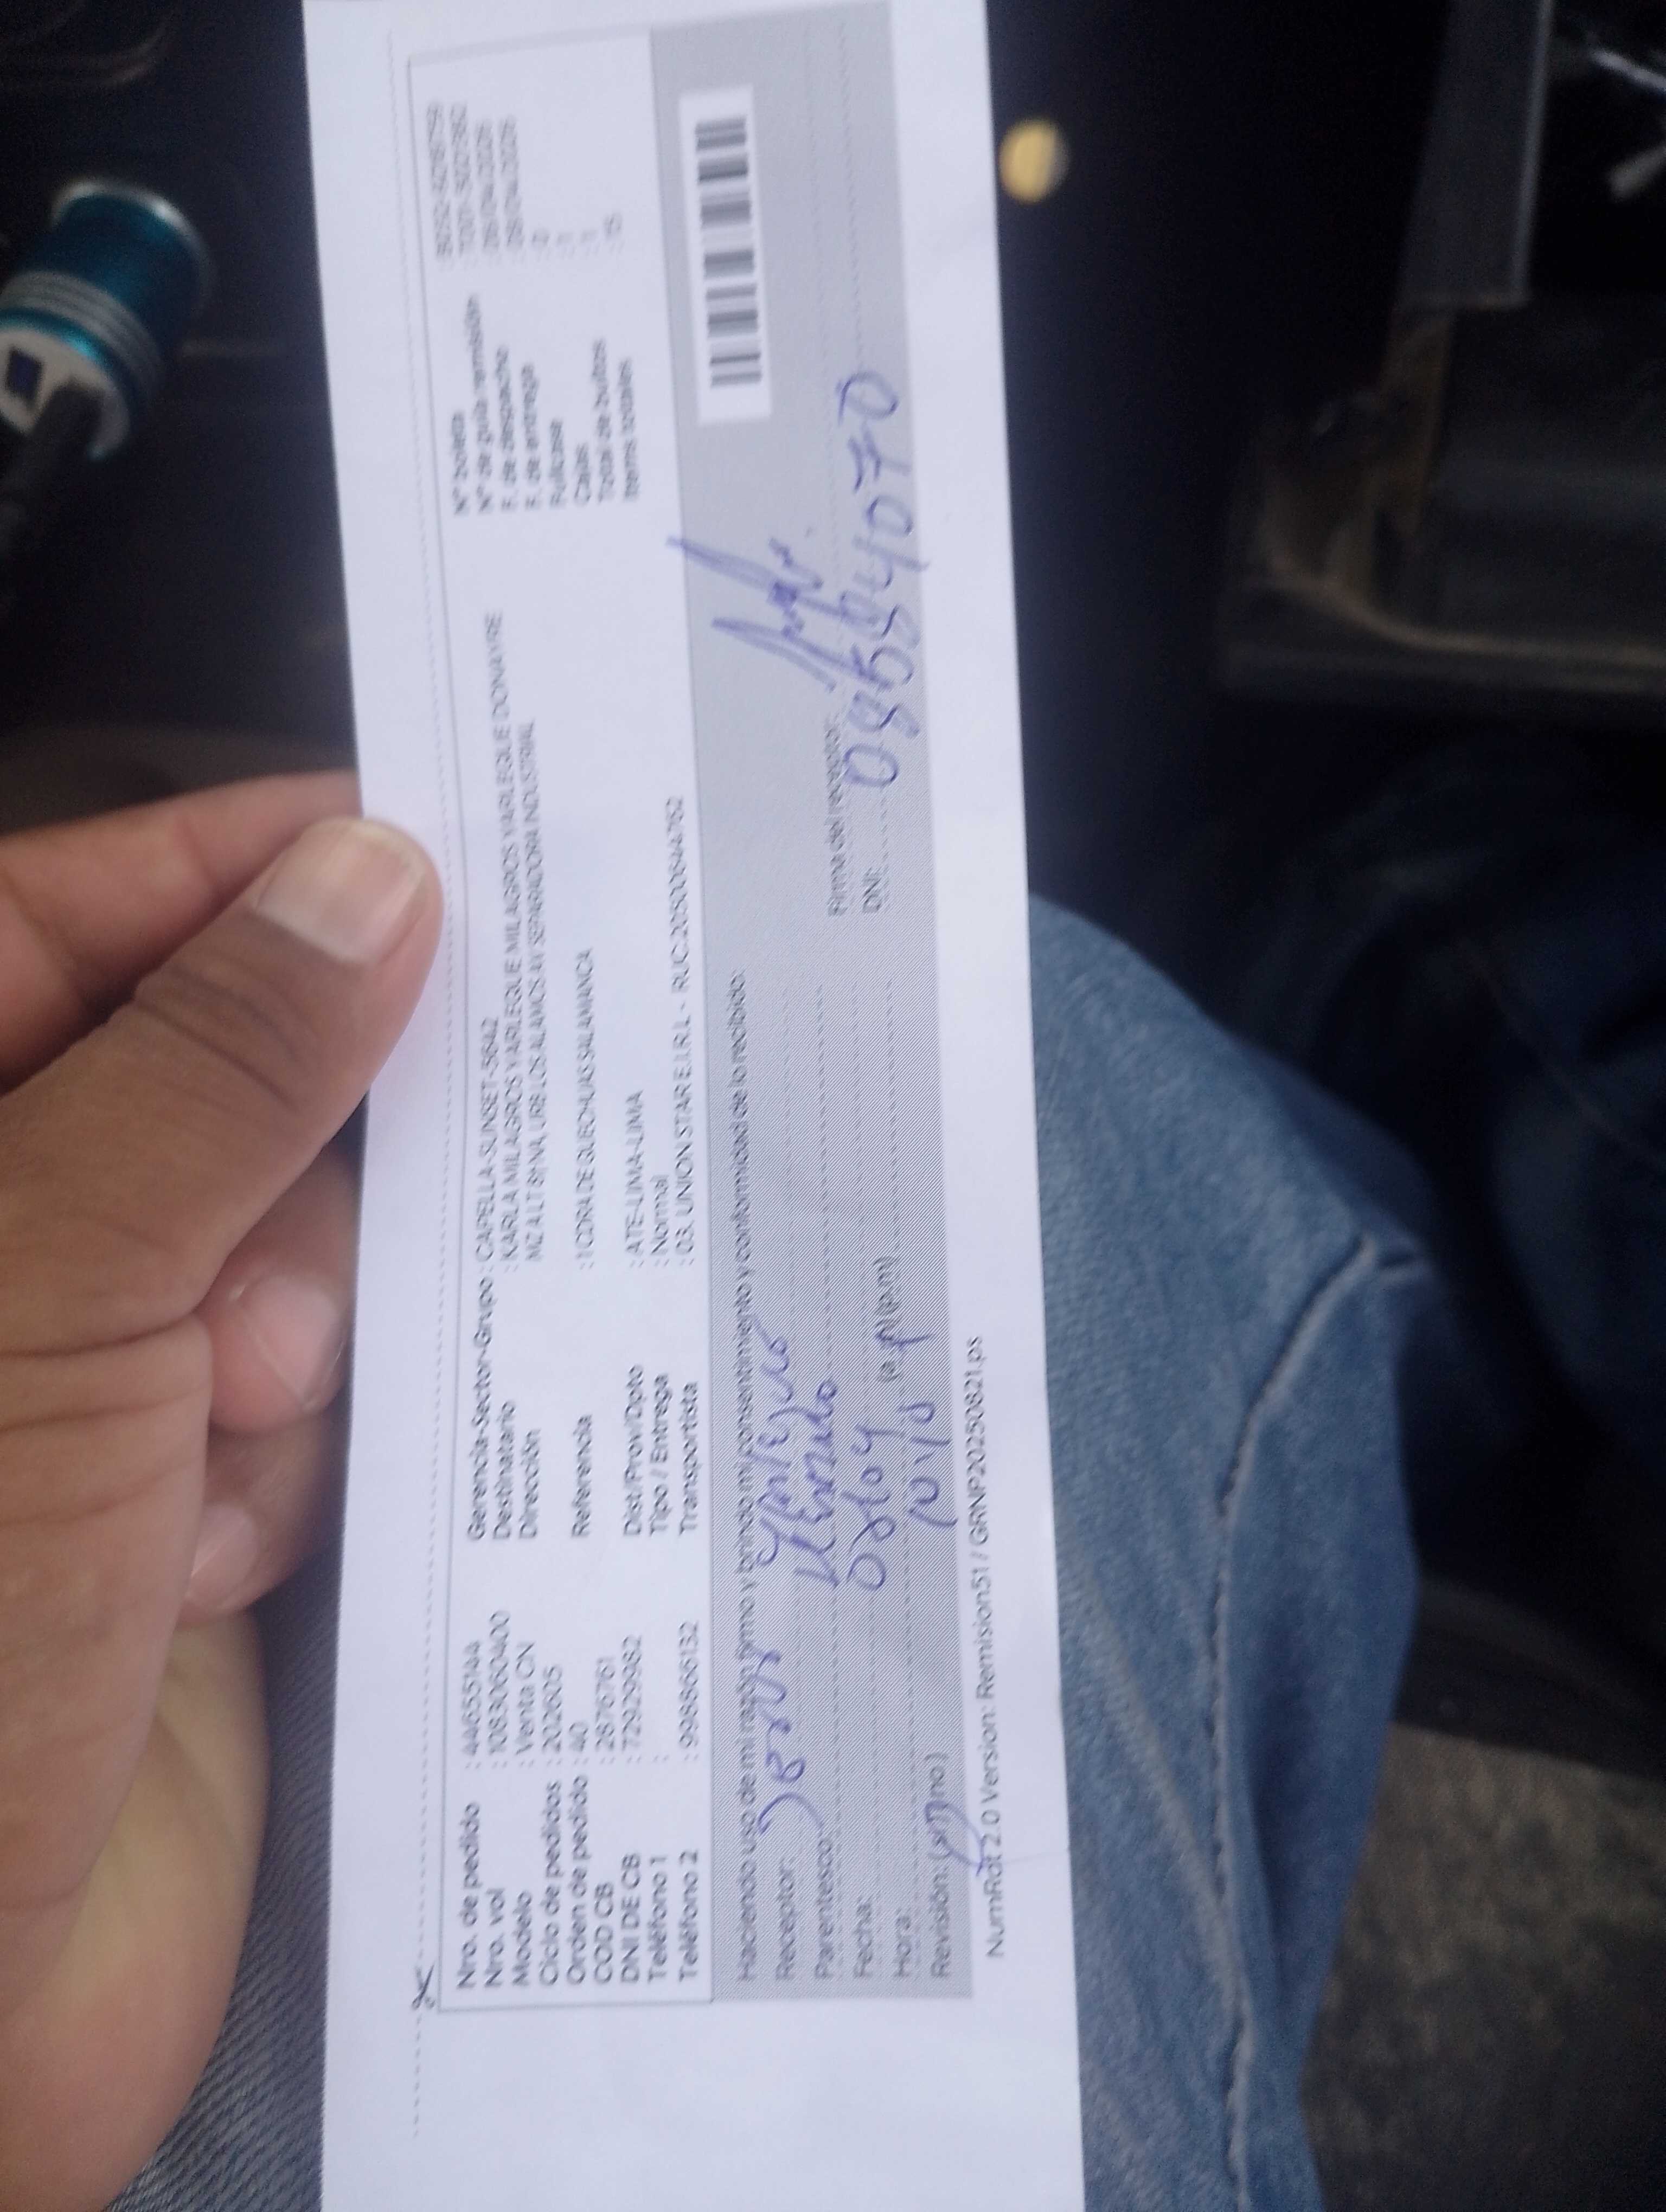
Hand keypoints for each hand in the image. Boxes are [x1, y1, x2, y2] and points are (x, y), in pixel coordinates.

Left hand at [0, 775, 440, 2210]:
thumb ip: (209, 1071)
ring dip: (277, 1366)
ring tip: (211, 1484)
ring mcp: (94, 1386)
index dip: (232, 874)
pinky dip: (288, 1473)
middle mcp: (12, 1251)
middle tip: (252, 1331)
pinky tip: (215, 1570)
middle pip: (213, 1093)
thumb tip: (368, 874)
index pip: (64, 927)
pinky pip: (314, 1406)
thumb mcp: (47, 1298)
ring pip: (290, 1257)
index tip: (420, 839)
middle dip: (268, 1198)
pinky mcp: (187, 1507)